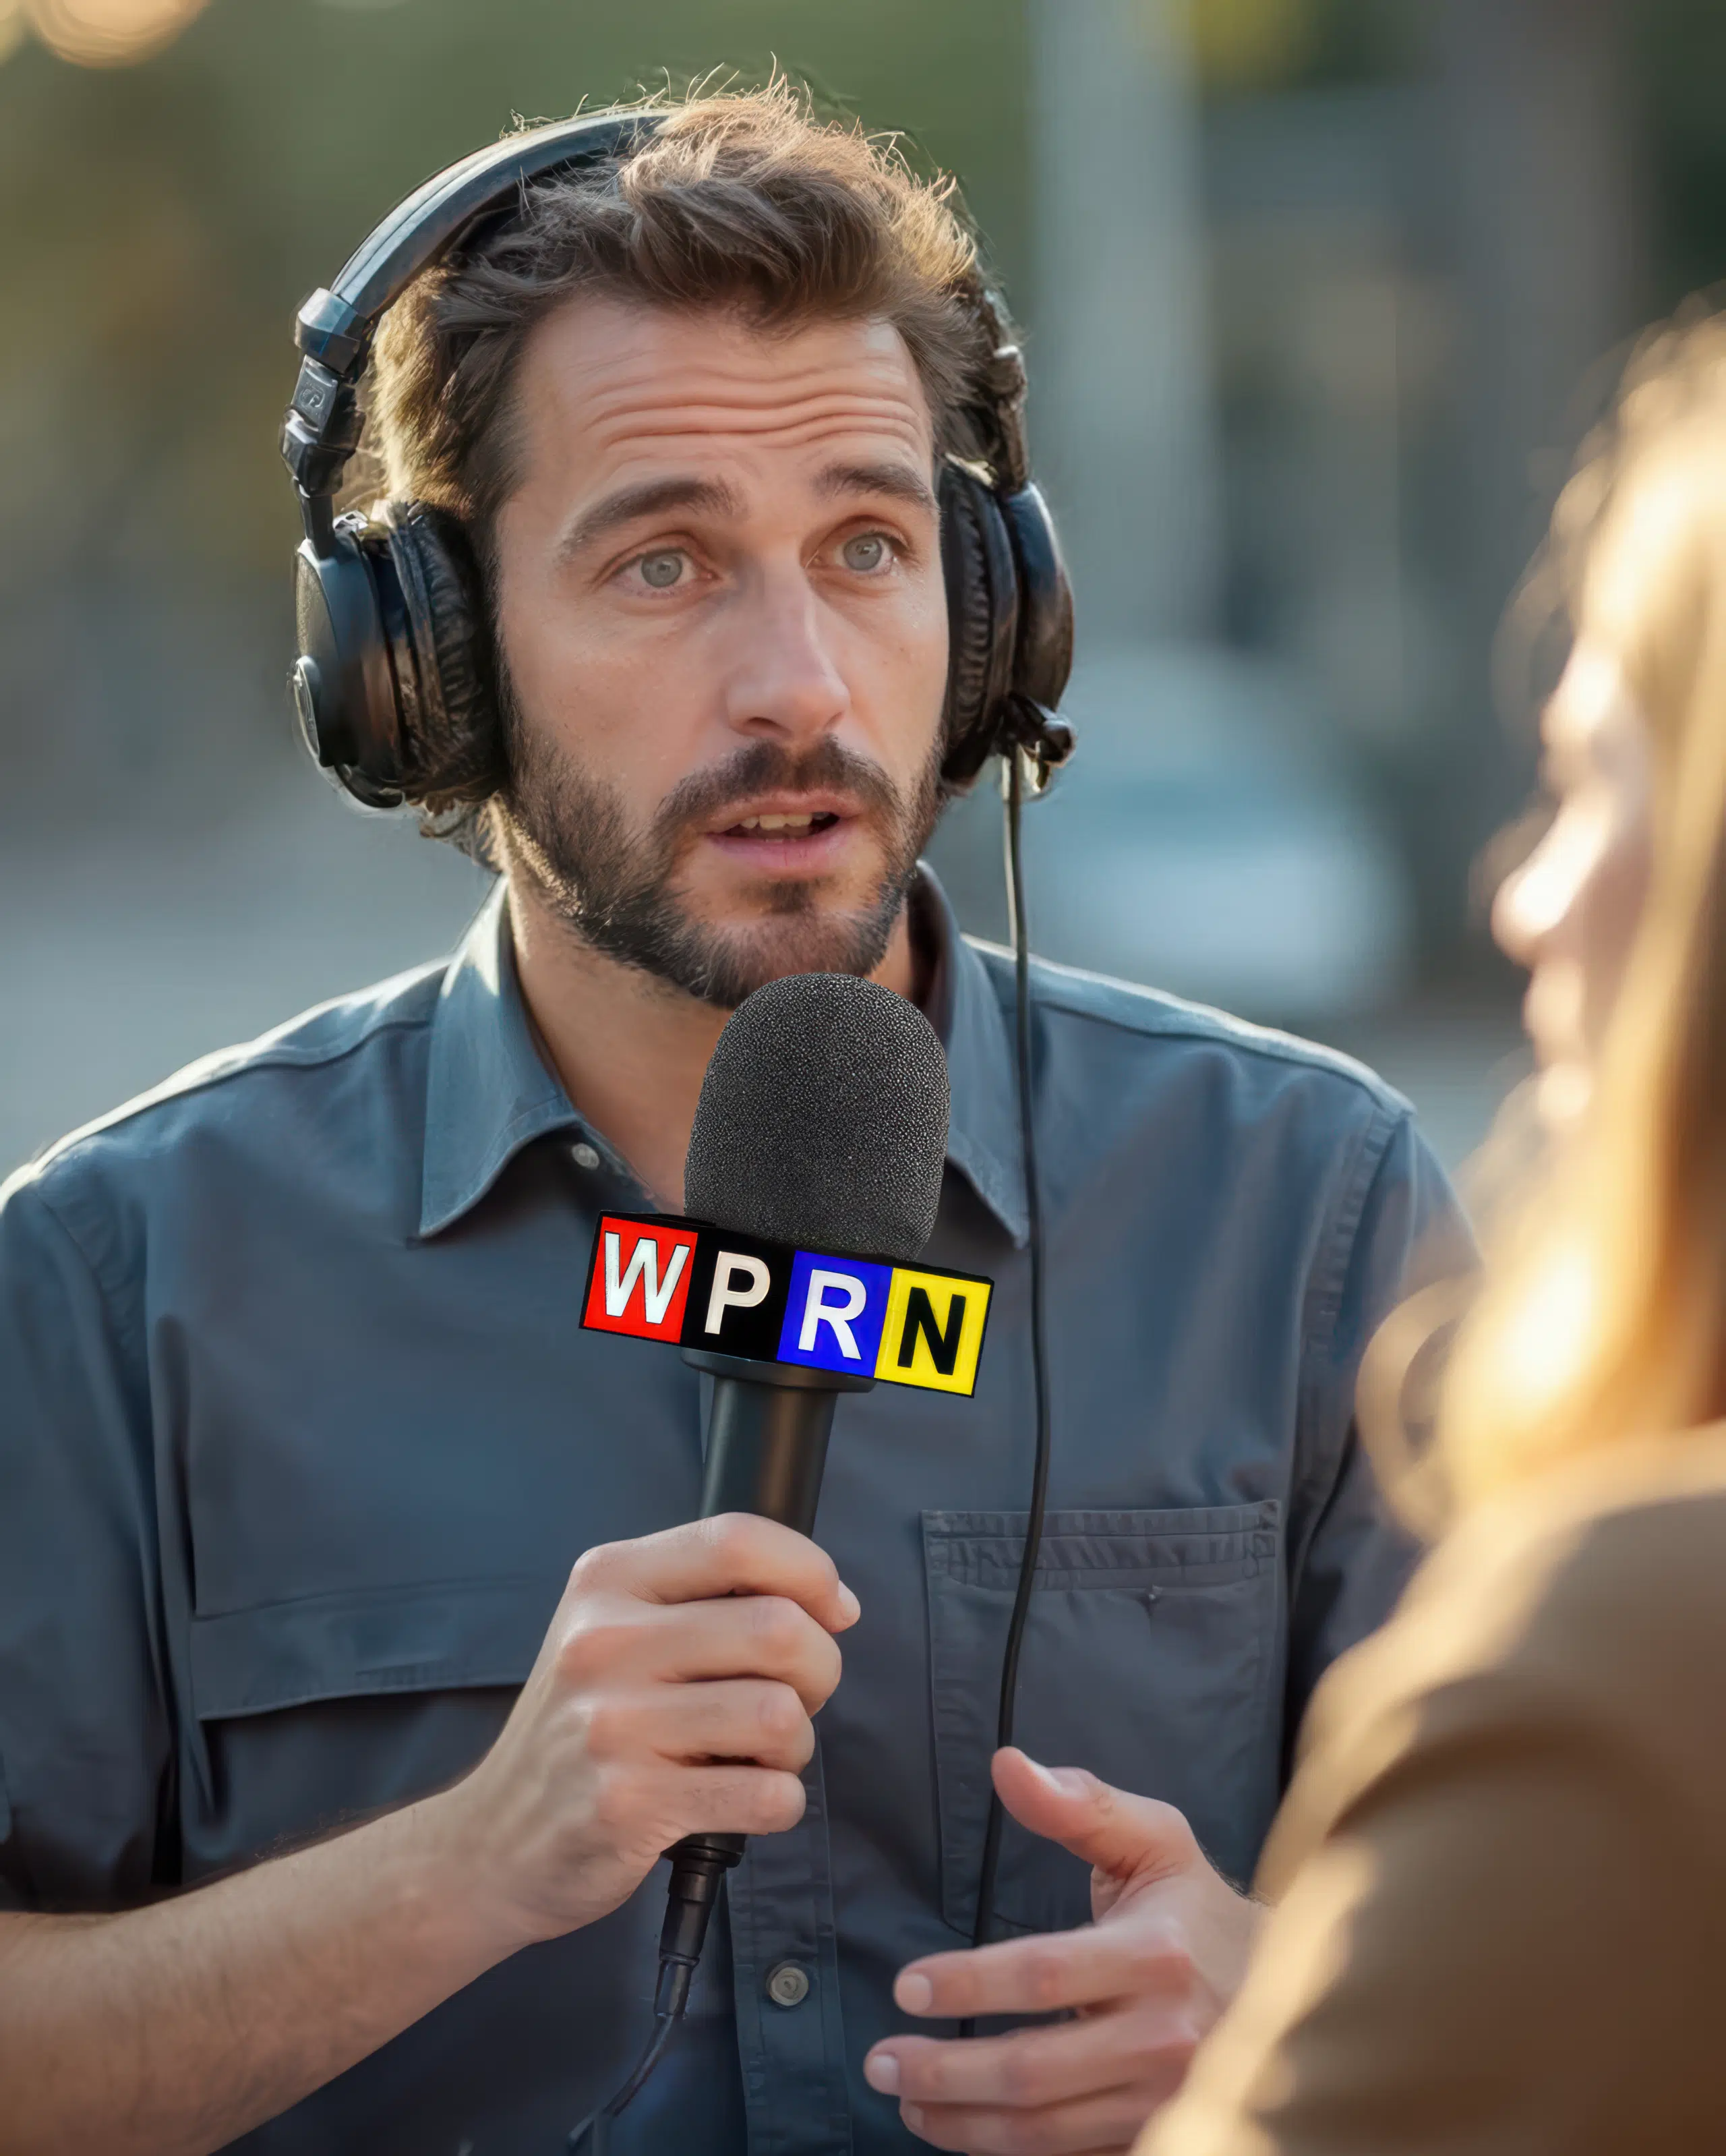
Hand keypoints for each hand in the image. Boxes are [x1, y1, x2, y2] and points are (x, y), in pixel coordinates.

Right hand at [427, 1513, 857, 1952]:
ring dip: (795, 1746)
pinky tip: (742, 1800)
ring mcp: (612, 1725)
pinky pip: (763, 1795)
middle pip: (777, 1628)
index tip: (834, 1609)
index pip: (737, 1539)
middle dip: (819, 1669)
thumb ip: (705, 1600)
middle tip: (795, 1698)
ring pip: (779, 1714)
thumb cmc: (583, 1727)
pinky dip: (778, 1802)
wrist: (491, 1841)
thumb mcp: (615, 1630)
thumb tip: (833, 1603)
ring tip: (755, 1756)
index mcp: (608, 1581)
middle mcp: (604, 1642)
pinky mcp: (628, 1805)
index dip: (810, 1570)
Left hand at [864, 1748, 1260, 2153]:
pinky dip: (1008, 2151)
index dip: (966, 1984)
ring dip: (962, 2121)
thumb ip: (1078, 1803)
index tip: (905, 1986)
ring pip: (1044, 2130)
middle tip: (880, 2061)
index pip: (1042, 1975)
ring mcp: (1164, 2100)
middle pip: (1033, 2070)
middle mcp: (1163, 2037)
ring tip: (906, 2099)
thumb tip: (1006, 1765)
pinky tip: (962, 2130)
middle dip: (945, 2070)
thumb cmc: (1197, 1908)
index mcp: (1154, 1955)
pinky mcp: (1161, 2134)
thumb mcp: (1152, 1839)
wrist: (1291, 1991)